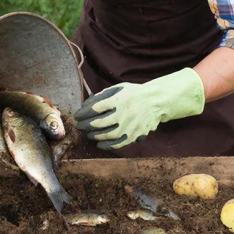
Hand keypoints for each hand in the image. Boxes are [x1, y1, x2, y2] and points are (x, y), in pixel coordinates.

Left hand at [73, 68, 204, 149]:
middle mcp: (124, 113)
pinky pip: (118, 143)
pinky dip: (107, 145)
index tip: (77, 115)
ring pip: (107, 134)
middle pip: (98, 122)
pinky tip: (99, 143)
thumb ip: (104, 95)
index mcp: (119, 100)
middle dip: (85, 125)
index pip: (95, 108)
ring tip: (88, 133)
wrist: (156, 102)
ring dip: (94, 135)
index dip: (83, 113)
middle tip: (79, 126)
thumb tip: (87, 104)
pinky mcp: (135, 135)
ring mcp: (130, 126)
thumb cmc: (134, 94)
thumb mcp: (119, 88)